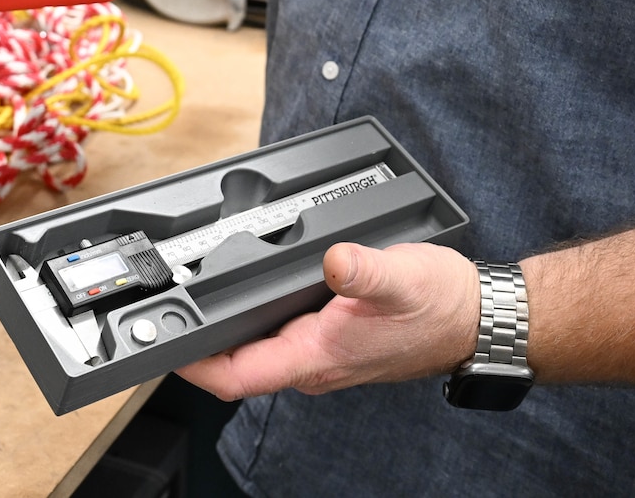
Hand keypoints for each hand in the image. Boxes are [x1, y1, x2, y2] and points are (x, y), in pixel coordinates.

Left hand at [176, 242, 479, 400]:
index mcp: (316, 357)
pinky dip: (253, 313)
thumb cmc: (440, 305)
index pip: (236, 376)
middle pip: (234, 364)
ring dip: (224, 327)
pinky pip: (277, 333)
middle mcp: (311, 362)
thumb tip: (333, 258)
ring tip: (193, 291)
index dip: (191, 365)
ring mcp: (318, 352)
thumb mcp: (400, 277)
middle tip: (166, 305)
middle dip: (197, 341)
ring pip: (254, 348)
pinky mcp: (327, 336)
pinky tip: (247, 287)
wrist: (473, 317)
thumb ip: (364, 270)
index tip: (161, 345)